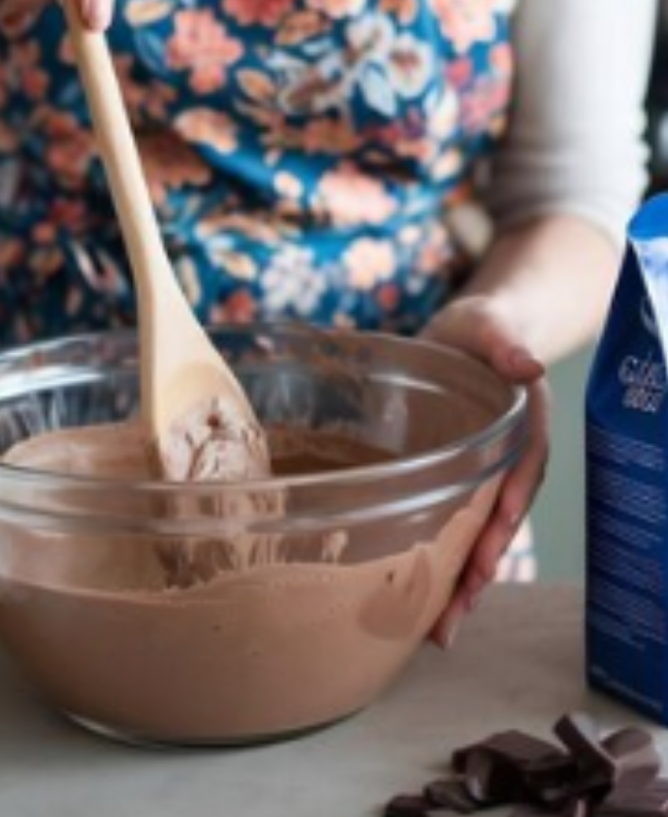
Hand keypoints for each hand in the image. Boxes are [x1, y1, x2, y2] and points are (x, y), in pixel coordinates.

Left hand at [419, 294, 549, 647]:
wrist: (468, 330)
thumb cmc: (481, 327)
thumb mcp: (489, 325)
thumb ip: (506, 343)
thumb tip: (530, 364)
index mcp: (523, 424)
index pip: (522, 470)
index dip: (509, 505)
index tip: (494, 540)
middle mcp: (509, 457)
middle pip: (501, 517)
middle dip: (483, 564)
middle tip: (459, 608)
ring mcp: (483, 473)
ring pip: (478, 532)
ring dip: (463, 578)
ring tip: (441, 627)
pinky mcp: (456, 478)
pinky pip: (454, 525)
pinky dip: (443, 561)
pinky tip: (423, 599)